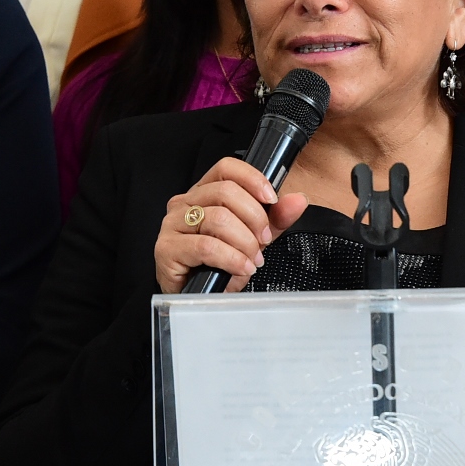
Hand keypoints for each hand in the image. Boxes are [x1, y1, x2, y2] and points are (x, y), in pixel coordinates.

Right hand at [154, 157, 307, 292]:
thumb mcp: (254, 237)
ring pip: (219, 219)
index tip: (271, 200)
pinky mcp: (167, 249)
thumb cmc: (219, 264)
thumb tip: (297, 200)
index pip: (226, 168)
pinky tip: (240, 268)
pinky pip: (206, 246)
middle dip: (255, 219)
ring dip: (244, 243)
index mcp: (203, 193)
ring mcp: (173, 225)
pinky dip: (231, 258)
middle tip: (263, 241)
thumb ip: (275, 218)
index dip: (253, 179)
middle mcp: (184, 203)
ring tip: (251, 260)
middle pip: (226, 192)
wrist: (198, 297)